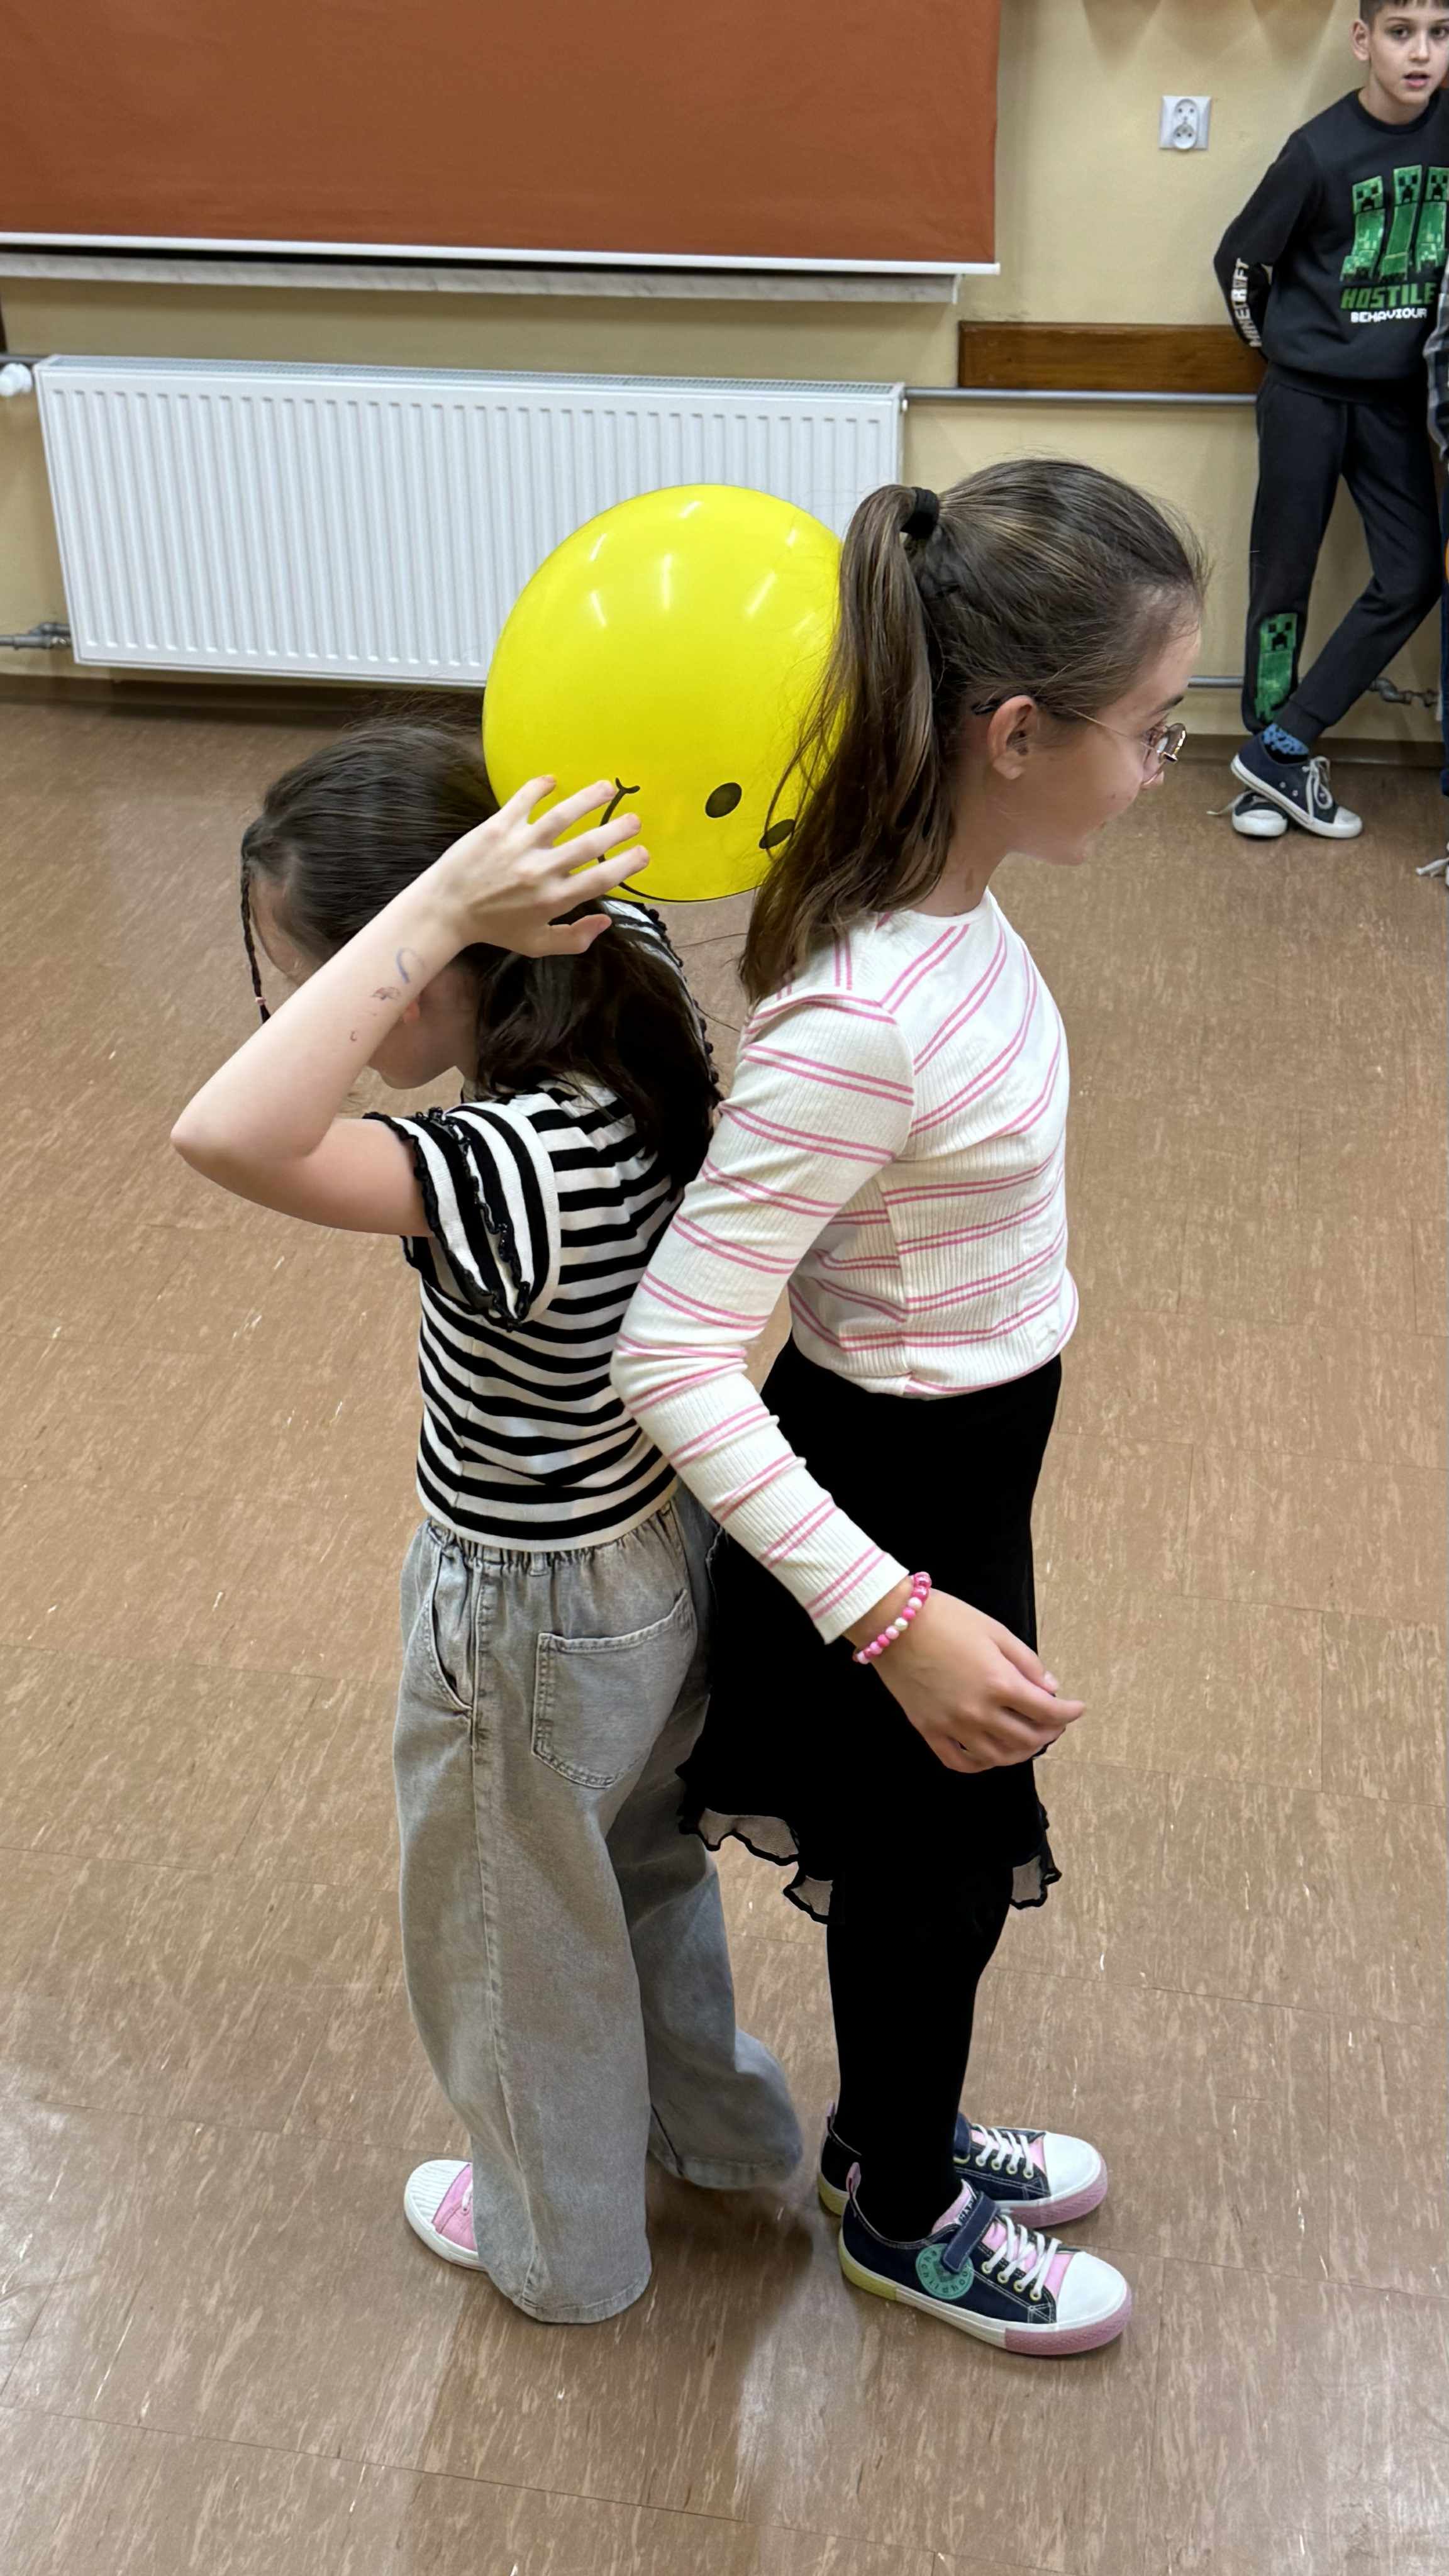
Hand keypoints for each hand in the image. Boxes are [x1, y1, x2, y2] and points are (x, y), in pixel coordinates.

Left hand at [432, 776, 648, 957]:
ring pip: (561, 816)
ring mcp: (518, 846)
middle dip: (617, 829)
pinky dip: (539, 786)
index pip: (600, 879)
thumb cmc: (494, 929)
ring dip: (588, 799)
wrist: (445, 910)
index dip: (627, 865)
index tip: (643, 854)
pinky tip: (553, 780)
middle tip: (634, 820)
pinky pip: (523, 799)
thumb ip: (575, 939)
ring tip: (607, 788)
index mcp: (553, 900)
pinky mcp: (497, 827)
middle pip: (589, 844)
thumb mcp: (536, 945)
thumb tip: (607, 921)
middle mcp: (540, 871)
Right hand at [849, 1584, 1083, 1774]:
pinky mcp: (929, 1730)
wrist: (894, 1622)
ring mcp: (952, 1725)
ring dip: (1021, 1752)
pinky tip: (990, 1755)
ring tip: (1028, 1741)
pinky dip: (980, 1764)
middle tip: (1054, 1723)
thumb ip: (1027, 1662)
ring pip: (997, 1757)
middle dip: (1049, 1733)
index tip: (1077, 1708)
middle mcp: (978, 1711)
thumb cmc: (947, 1619)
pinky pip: (959, 1761)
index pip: (1047, 1711)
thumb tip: (1050, 1689)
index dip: (1068, 1712)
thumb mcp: (995, 1631)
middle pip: (1027, 1739)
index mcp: (999, 1682)